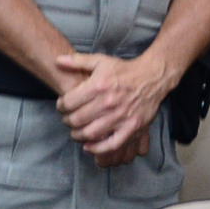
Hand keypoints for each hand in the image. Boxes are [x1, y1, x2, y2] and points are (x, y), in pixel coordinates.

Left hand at [53, 50, 173, 161]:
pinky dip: (97, 148)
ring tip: (76, 132)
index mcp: (98, 86)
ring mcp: (120, 117)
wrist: (152, 77)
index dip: (61, 106)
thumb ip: (77, 61)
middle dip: (67, 121)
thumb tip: (57, 59)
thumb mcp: (100, 60)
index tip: (62, 107)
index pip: (69, 102)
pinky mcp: (131, 128)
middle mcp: (107, 103)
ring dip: (78, 135)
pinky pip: (111, 144)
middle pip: (77, 119)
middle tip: (68, 120)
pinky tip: (89, 146)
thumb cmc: (124, 70)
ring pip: (90, 133)